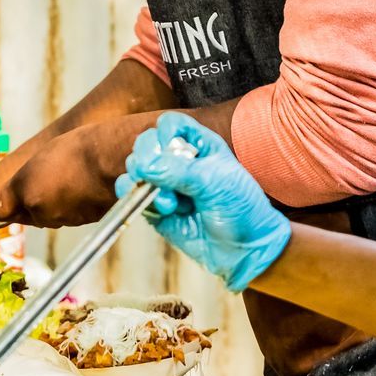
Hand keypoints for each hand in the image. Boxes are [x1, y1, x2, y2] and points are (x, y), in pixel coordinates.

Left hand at [0, 120, 130, 226]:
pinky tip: (81, 189)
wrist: (115, 158)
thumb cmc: (78, 149)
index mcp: (25, 191)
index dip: (4, 203)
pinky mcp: (81, 223)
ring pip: (47, 217)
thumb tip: (8, 199)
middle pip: (25, 215)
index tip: (8, 197)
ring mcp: (62, 219)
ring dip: (52, 205)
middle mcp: (40, 211)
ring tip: (68, 179)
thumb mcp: (39, 157)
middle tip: (43, 179)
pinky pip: (68, 217)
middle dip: (30, 203)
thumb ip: (21, 182)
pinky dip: (71, 207)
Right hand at [117, 112, 290, 291]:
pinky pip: (131, 193)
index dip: (164, 133)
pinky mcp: (155, 207)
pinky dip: (136, 198)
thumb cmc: (241, 209)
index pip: (170, 124)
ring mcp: (165, 184)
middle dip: (147, 159)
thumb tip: (144, 166)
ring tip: (170, 203)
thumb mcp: (215, 182)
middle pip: (146, 143)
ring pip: (135, 168)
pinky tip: (160, 209)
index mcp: (200, 145)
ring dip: (145, 183)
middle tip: (156, 175)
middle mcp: (179, 161)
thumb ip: (178, 171)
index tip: (168, 149)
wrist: (244, 250)